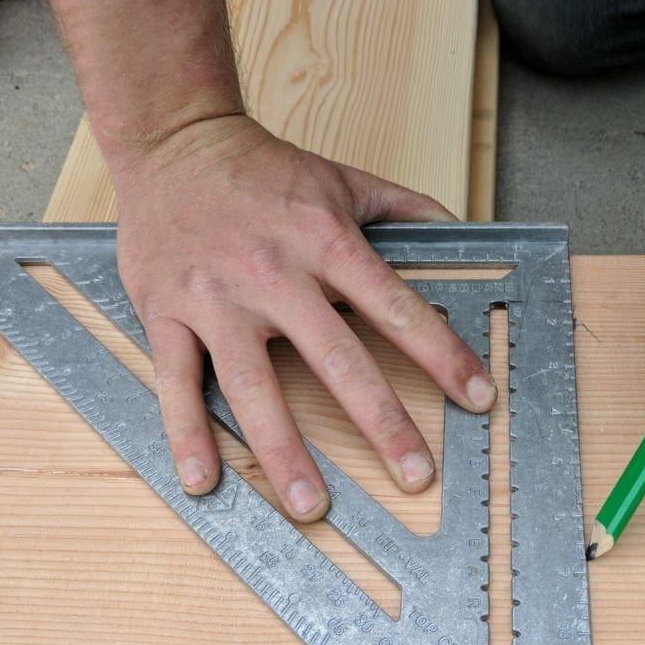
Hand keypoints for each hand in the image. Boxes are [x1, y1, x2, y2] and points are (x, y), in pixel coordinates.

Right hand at [114, 114, 495, 519]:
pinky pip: (178, 382)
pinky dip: (187, 433)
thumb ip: (407, 210)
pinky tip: (203, 480)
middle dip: (382, 421)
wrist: (173, 138)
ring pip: (254, 386)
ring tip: (313, 505)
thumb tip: (466, 234)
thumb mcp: (344, 178)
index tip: (477, 397)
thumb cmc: (264, 169)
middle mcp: (274, 273)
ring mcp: (216, 297)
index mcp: (325, 239)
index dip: (442, 354)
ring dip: (284, 450)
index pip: (396, 307)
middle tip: (415, 475)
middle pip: (336, 359)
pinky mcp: (167, 312)